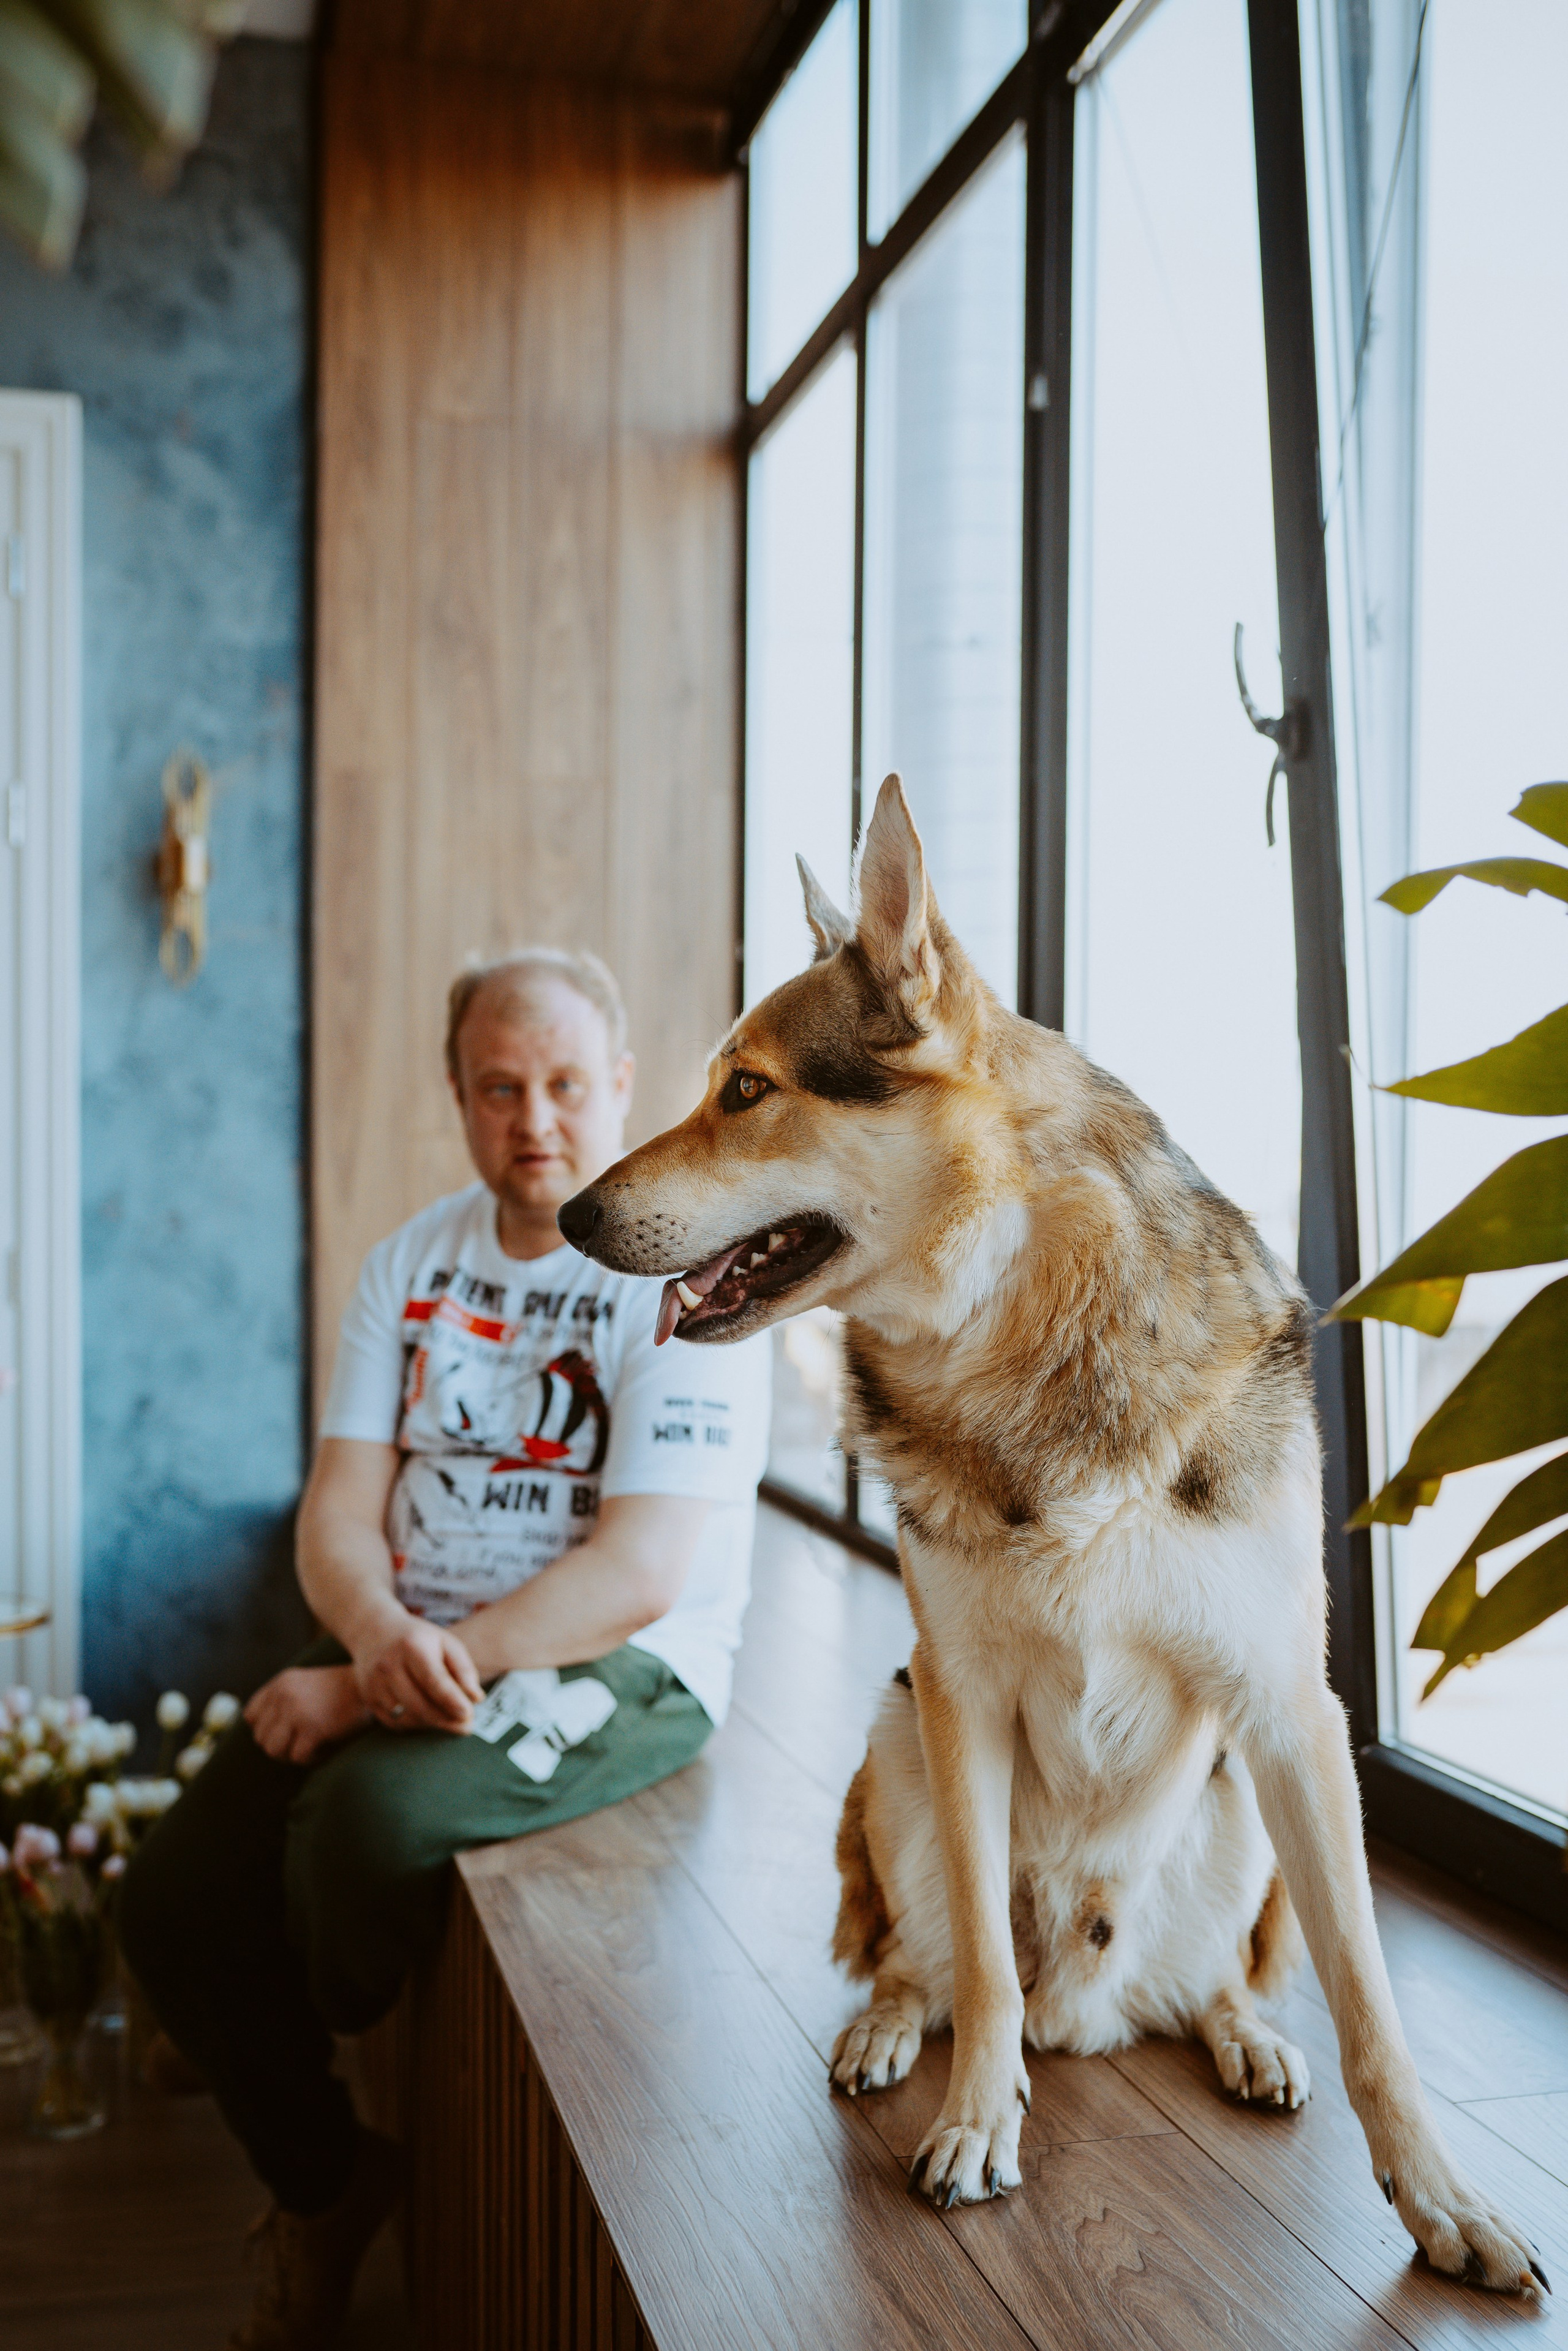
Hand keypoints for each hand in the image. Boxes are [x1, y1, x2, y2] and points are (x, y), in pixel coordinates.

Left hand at [245, 1666, 368, 1764]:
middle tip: (300, 1744)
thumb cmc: (341, 1690)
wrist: (372, 1686)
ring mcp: (297, 1712)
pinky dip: (310, 1759)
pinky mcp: (312, 1729)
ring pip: (273, 1750)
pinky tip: (324, 1749)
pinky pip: (298, 1758)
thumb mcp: (304, 1684)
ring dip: (291, 1755)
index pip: (251, 1716)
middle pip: (260, 1738)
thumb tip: (259, 1732)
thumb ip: (281, 1700)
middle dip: (279, 1746)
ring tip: (309, 1748)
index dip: (265, 1729)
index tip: (285, 1732)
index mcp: (280, 1684)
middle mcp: (284, 1695)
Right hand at [352, 1616, 482, 1732]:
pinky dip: (416, 1724)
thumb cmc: (418, 1639)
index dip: (452, 1700)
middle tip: (467, 1725)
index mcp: (412, 1647)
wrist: (374, 1633)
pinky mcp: (369, 1699)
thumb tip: (476, 1698)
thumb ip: (463, 1669)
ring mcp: (374, 1685)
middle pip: (420, 1704)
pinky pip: (396, 1723)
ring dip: (433, 1724)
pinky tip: (428, 1716)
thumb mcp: (445, 1642)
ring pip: (408, 1718)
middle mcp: (388, 1666)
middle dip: (446, 1719)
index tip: (468, 1714)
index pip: (433, 1679)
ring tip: (449, 1718)